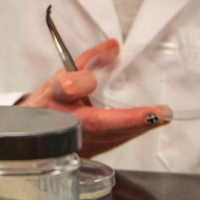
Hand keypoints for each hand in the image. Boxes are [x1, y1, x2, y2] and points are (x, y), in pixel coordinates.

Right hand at [17, 39, 172, 157]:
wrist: (38, 132)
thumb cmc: (51, 101)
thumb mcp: (63, 73)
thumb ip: (90, 59)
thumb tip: (115, 45)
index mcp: (55, 95)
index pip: (66, 88)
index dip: (78, 84)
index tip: (93, 79)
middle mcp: (64, 120)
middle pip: (97, 122)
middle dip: (131, 119)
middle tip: (160, 113)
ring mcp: (76, 141)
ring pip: (110, 137)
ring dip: (139, 128)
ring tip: (161, 117)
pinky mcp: (88, 153)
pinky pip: (112, 143)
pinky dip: (130, 133)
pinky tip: (145, 125)